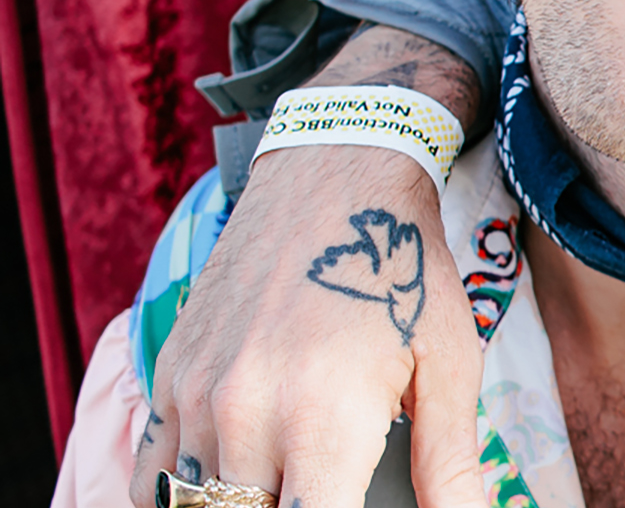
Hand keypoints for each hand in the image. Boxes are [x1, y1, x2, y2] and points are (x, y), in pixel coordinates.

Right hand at [132, 31, 486, 507]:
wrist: (336, 174)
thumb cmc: (404, 270)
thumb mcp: (450, 362)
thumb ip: (450, 462)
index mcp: (324, 421)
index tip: (357, 505)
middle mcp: (246, 417)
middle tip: (331, 486)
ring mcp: (196, 399)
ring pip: (196, 505)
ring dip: (243, 501)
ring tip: (290, 481)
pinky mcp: (168, 377)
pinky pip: (150, 475)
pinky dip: (184, 493)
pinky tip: (234, 482)